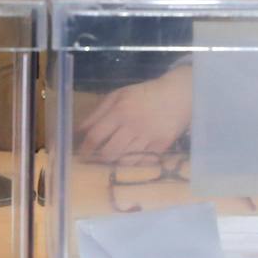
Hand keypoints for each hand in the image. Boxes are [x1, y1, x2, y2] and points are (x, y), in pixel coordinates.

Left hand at [77, 65, 192, 160]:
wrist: (178, 94)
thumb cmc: (144, 94)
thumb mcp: (119, 95)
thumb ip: (98, 112)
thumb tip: (80, 130)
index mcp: (120, 111)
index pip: (96, 135)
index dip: (86, 148)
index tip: (82, 154)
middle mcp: (133, 126)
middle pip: (110, 152)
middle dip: (100, 158)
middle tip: (98, 159)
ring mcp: (149, 137)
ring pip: (126, 160)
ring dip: (117, 162)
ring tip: (114, 159)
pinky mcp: (162, 146)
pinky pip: (143, 162)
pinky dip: (135, 162)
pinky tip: (132, 159)